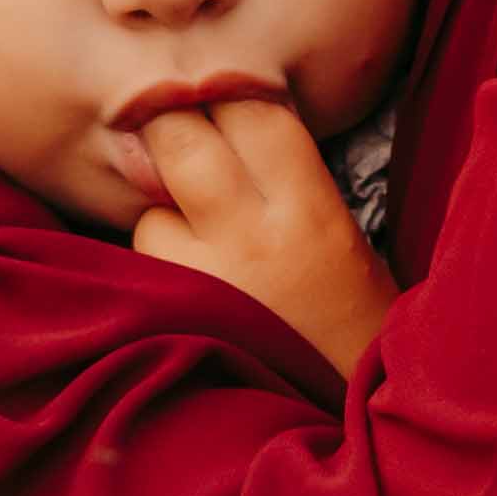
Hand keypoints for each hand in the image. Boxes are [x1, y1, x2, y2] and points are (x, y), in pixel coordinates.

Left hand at [134, 98, 402, 375]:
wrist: (352, 412)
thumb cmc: (350, 312)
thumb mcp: (335, 226)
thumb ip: (279, 170)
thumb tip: (212, 107)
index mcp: (310, 208)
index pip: (250, 106)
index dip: (225, 83)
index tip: (216, 83)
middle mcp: (252, 235)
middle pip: (178, 133)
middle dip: (170, 121)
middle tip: (179, 128)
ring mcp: (203, 279)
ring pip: (149, 203)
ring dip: (161, 206)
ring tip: (202, 236)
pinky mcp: (170, 316)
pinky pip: (144, 262)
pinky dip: (157, 261)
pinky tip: (191, 281)